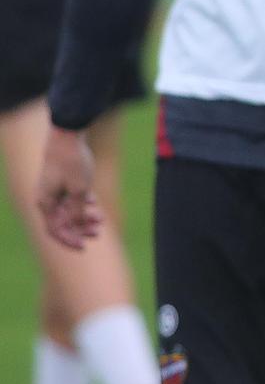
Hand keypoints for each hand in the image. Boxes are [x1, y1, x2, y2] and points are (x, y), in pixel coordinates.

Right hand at [38, 128, 102, 250]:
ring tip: (100, 218)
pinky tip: (94, 205)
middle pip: (62, 221)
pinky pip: (70, 199)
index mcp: (46, 203)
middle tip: (98, 232)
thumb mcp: (79, 190)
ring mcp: (53, 189)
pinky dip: (82, 204)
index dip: (69, 240)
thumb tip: (76, 227)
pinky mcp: (61, 181)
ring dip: (83, 216)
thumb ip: (77, 211)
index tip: (84, 247)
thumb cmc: (72, 163)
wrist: (68, 135)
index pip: (55, 230)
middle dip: (79, 229)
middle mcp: (46, 198)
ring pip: (68, 210)